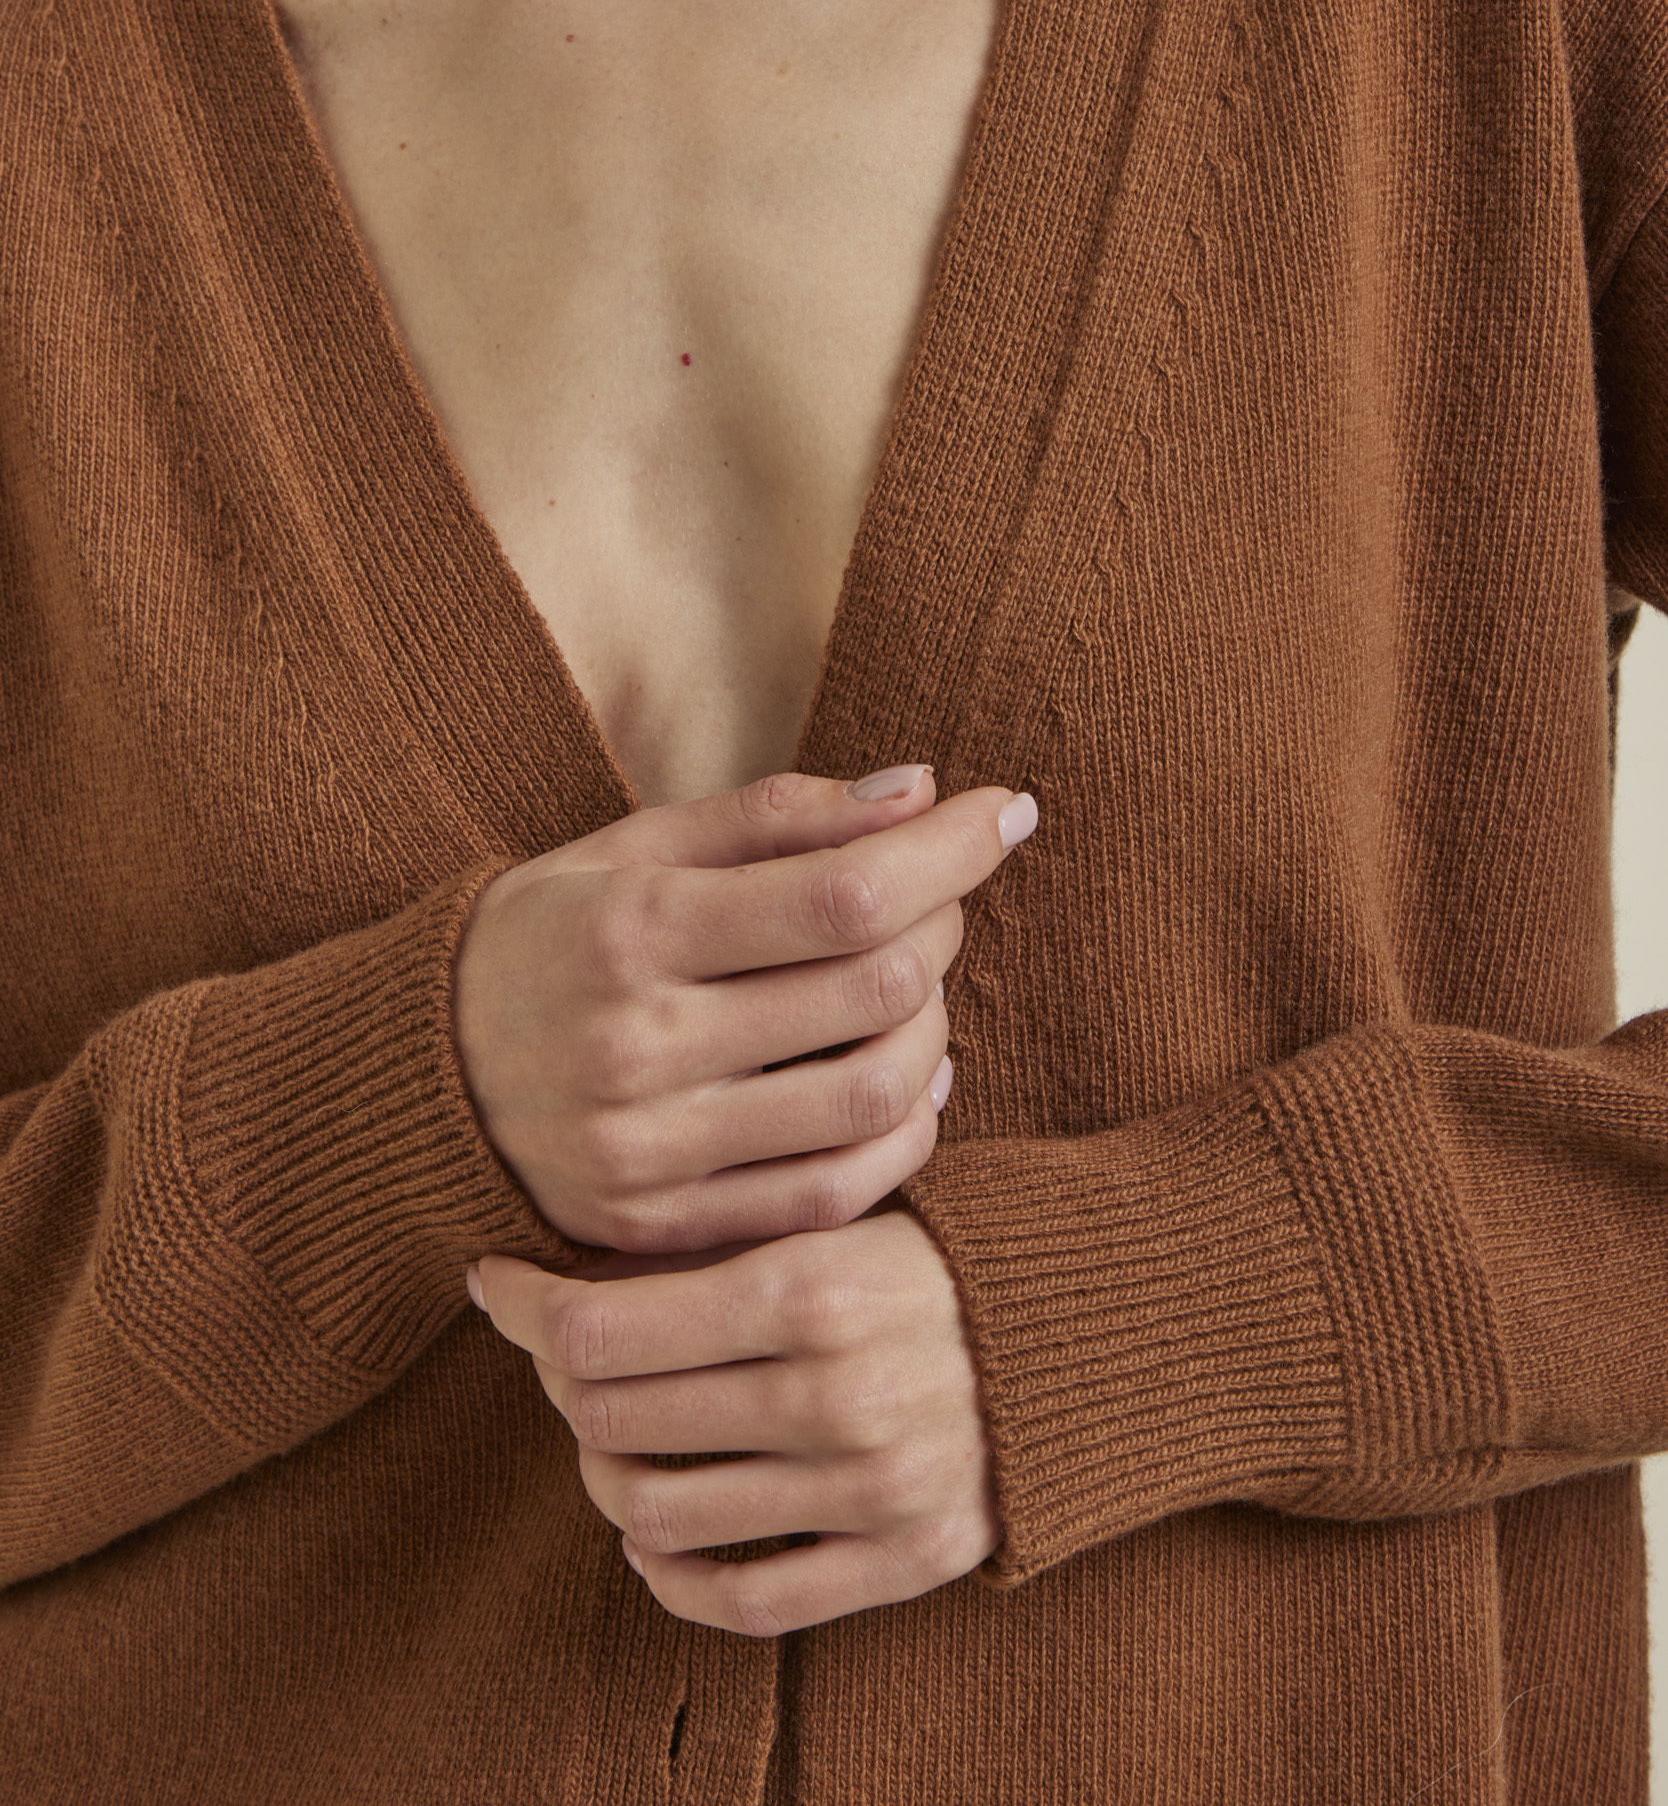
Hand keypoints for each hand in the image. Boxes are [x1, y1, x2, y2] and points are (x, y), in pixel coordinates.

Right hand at [454, 768, 1036, 1250]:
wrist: (424, 1078)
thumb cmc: (553, 935)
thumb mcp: (635, 848)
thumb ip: (776, 817)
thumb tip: (917, 789)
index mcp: (635, 929)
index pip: (843, 894)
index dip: (949, 850)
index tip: (1005, 812)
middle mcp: (641, 1046)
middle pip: (873, 989)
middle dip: (946, 923)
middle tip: (945, 890)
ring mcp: (652, 1152)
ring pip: (873, 1097)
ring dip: (938, 1029)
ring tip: (924, 983)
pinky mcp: (665, 1229)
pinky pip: (834, 1193)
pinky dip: (905, 1133)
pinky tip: (912, 1080)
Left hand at [471, 1211, 999, 1632]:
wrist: (1092, 1325)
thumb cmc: (938, 1251)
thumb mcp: (831, 1211)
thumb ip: (714, 1244)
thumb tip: (563, 1273)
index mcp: (811, 1286)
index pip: (602, 1327)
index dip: (525, 1308)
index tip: (496, 1283)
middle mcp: (834, 1394)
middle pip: (611, 1418)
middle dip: (559, 1380)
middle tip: (557, 1349)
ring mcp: (868, 1489)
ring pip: (654, 1513)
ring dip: (605, 1475)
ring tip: (609, 1435)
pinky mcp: (902, 1560)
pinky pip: (743, 1601)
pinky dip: (673, 1574)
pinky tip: (658, 1533)